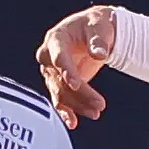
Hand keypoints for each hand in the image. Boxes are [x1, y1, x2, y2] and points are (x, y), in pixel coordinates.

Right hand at [36, 6, 115, 128]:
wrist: (94, 31)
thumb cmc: (95, 26)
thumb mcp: (99, 27)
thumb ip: (98, 41)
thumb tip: (99, 54)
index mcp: (55, 39)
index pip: (58, 58)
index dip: (67, 71)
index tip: (76, 84)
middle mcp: (49, 56)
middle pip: (60, 79)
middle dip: (79, 94)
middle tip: (99, 104)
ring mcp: (52, 71)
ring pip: (61, 93)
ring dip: (77, 105)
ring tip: (96, 112)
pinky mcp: (59, 83)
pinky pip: (60, 99)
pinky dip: (67, 111)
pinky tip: (73, 122)